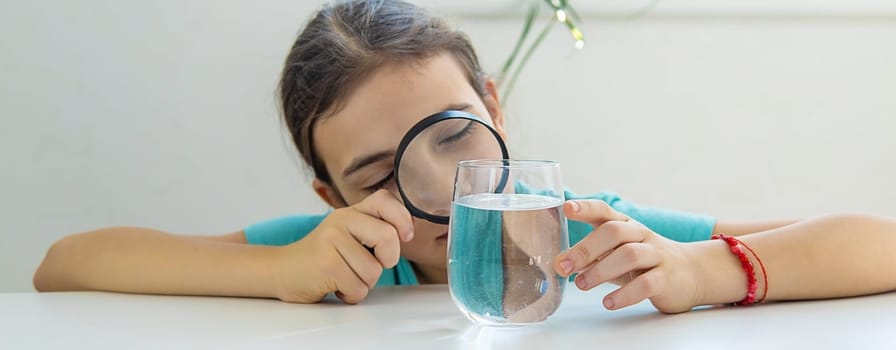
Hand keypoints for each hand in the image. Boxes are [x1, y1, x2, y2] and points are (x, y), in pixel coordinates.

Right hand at [271, 189, 413, 303]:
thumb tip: (405, 234)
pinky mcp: (326, 265)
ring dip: (363, 283)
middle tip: (371, 265)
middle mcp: (341, 220)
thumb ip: (372, 230)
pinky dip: (351, 295)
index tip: (405, 236)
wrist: (282, 270)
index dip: (403, 219)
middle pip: (389, 238)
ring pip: (374, 271)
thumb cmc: (322, 257)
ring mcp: (332, 240)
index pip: (385, 200)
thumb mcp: (347, 234)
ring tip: (344, 276)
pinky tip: (335, 286)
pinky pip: (358, 288)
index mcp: (351, 212)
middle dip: (387, 260)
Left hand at [553, 200, 701, 312]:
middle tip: (564, 266)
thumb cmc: (644, 262)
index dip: (586, 208)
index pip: (605, 211)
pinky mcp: (667, 278)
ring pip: (630, 255)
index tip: (567, 208)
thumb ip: (591, 256)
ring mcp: (656, 255)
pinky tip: (608, 302)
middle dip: (586, 248)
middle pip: (614, 232)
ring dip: (601, 270)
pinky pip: (646, 283)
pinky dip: (625, 294)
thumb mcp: (617, 253)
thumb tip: (560, 263)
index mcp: (626, 225)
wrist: (691, 273)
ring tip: (581, 285)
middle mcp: (641, 235)